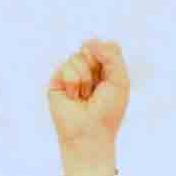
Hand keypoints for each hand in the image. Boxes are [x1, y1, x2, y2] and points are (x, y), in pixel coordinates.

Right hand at [47, 38, 128, 175]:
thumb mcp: (119, 80)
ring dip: (85, 79)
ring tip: (84, 96)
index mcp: (105, 68)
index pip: (106, 47)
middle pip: (91, 48)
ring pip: (78, 56)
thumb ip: (111, 55)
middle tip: (96, 89)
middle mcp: (87, 69)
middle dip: (97, 68)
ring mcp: (71, 75)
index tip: (110, 79)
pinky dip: (73, 83)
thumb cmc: (107, 112)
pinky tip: (73, 97)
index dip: (108, 58)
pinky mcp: (56, 82)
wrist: (89, 134)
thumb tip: (88, 41)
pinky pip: (65, 67)